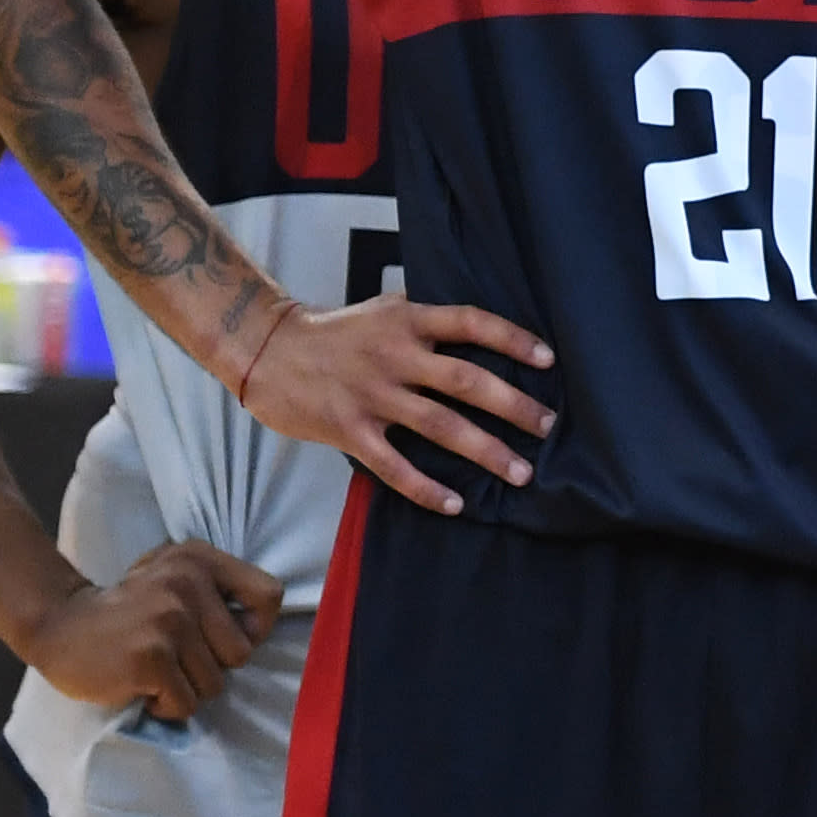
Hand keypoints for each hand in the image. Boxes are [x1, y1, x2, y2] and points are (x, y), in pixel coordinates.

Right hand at [20, 540, 283, 721]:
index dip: (256, 627)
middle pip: (241, 653)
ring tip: (154, 670)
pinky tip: (140, 686)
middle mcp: (187, 583)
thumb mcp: (173, 577)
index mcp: (199, 559)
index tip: (223, 637)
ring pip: (214, 684)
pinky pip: (185, 703)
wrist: (56, 625)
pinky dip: (165, 706)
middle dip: (211, 667)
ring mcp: (168, 621)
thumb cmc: (127, 610)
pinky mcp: (149, 658)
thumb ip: (217, 591)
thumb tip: (261, 628)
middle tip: (173, 656)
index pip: (269, 595)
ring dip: (186, 689)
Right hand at [235, 291, 555, 515]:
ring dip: (486, 451)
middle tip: (550, 427)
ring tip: (522, 472)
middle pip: (466, 380)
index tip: (549, 360)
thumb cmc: (336, 333)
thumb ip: (429, 323)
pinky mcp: (348, 429)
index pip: (471, 323)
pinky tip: (455, 504)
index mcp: (407, 322)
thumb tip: (486, 334)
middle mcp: (394, 356)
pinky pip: (393, 465)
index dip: (513, 339)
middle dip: (514, 405)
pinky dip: (426, 487)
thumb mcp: (385, 312)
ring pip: (440, 426)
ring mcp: (372, 394)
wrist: (265, 350)